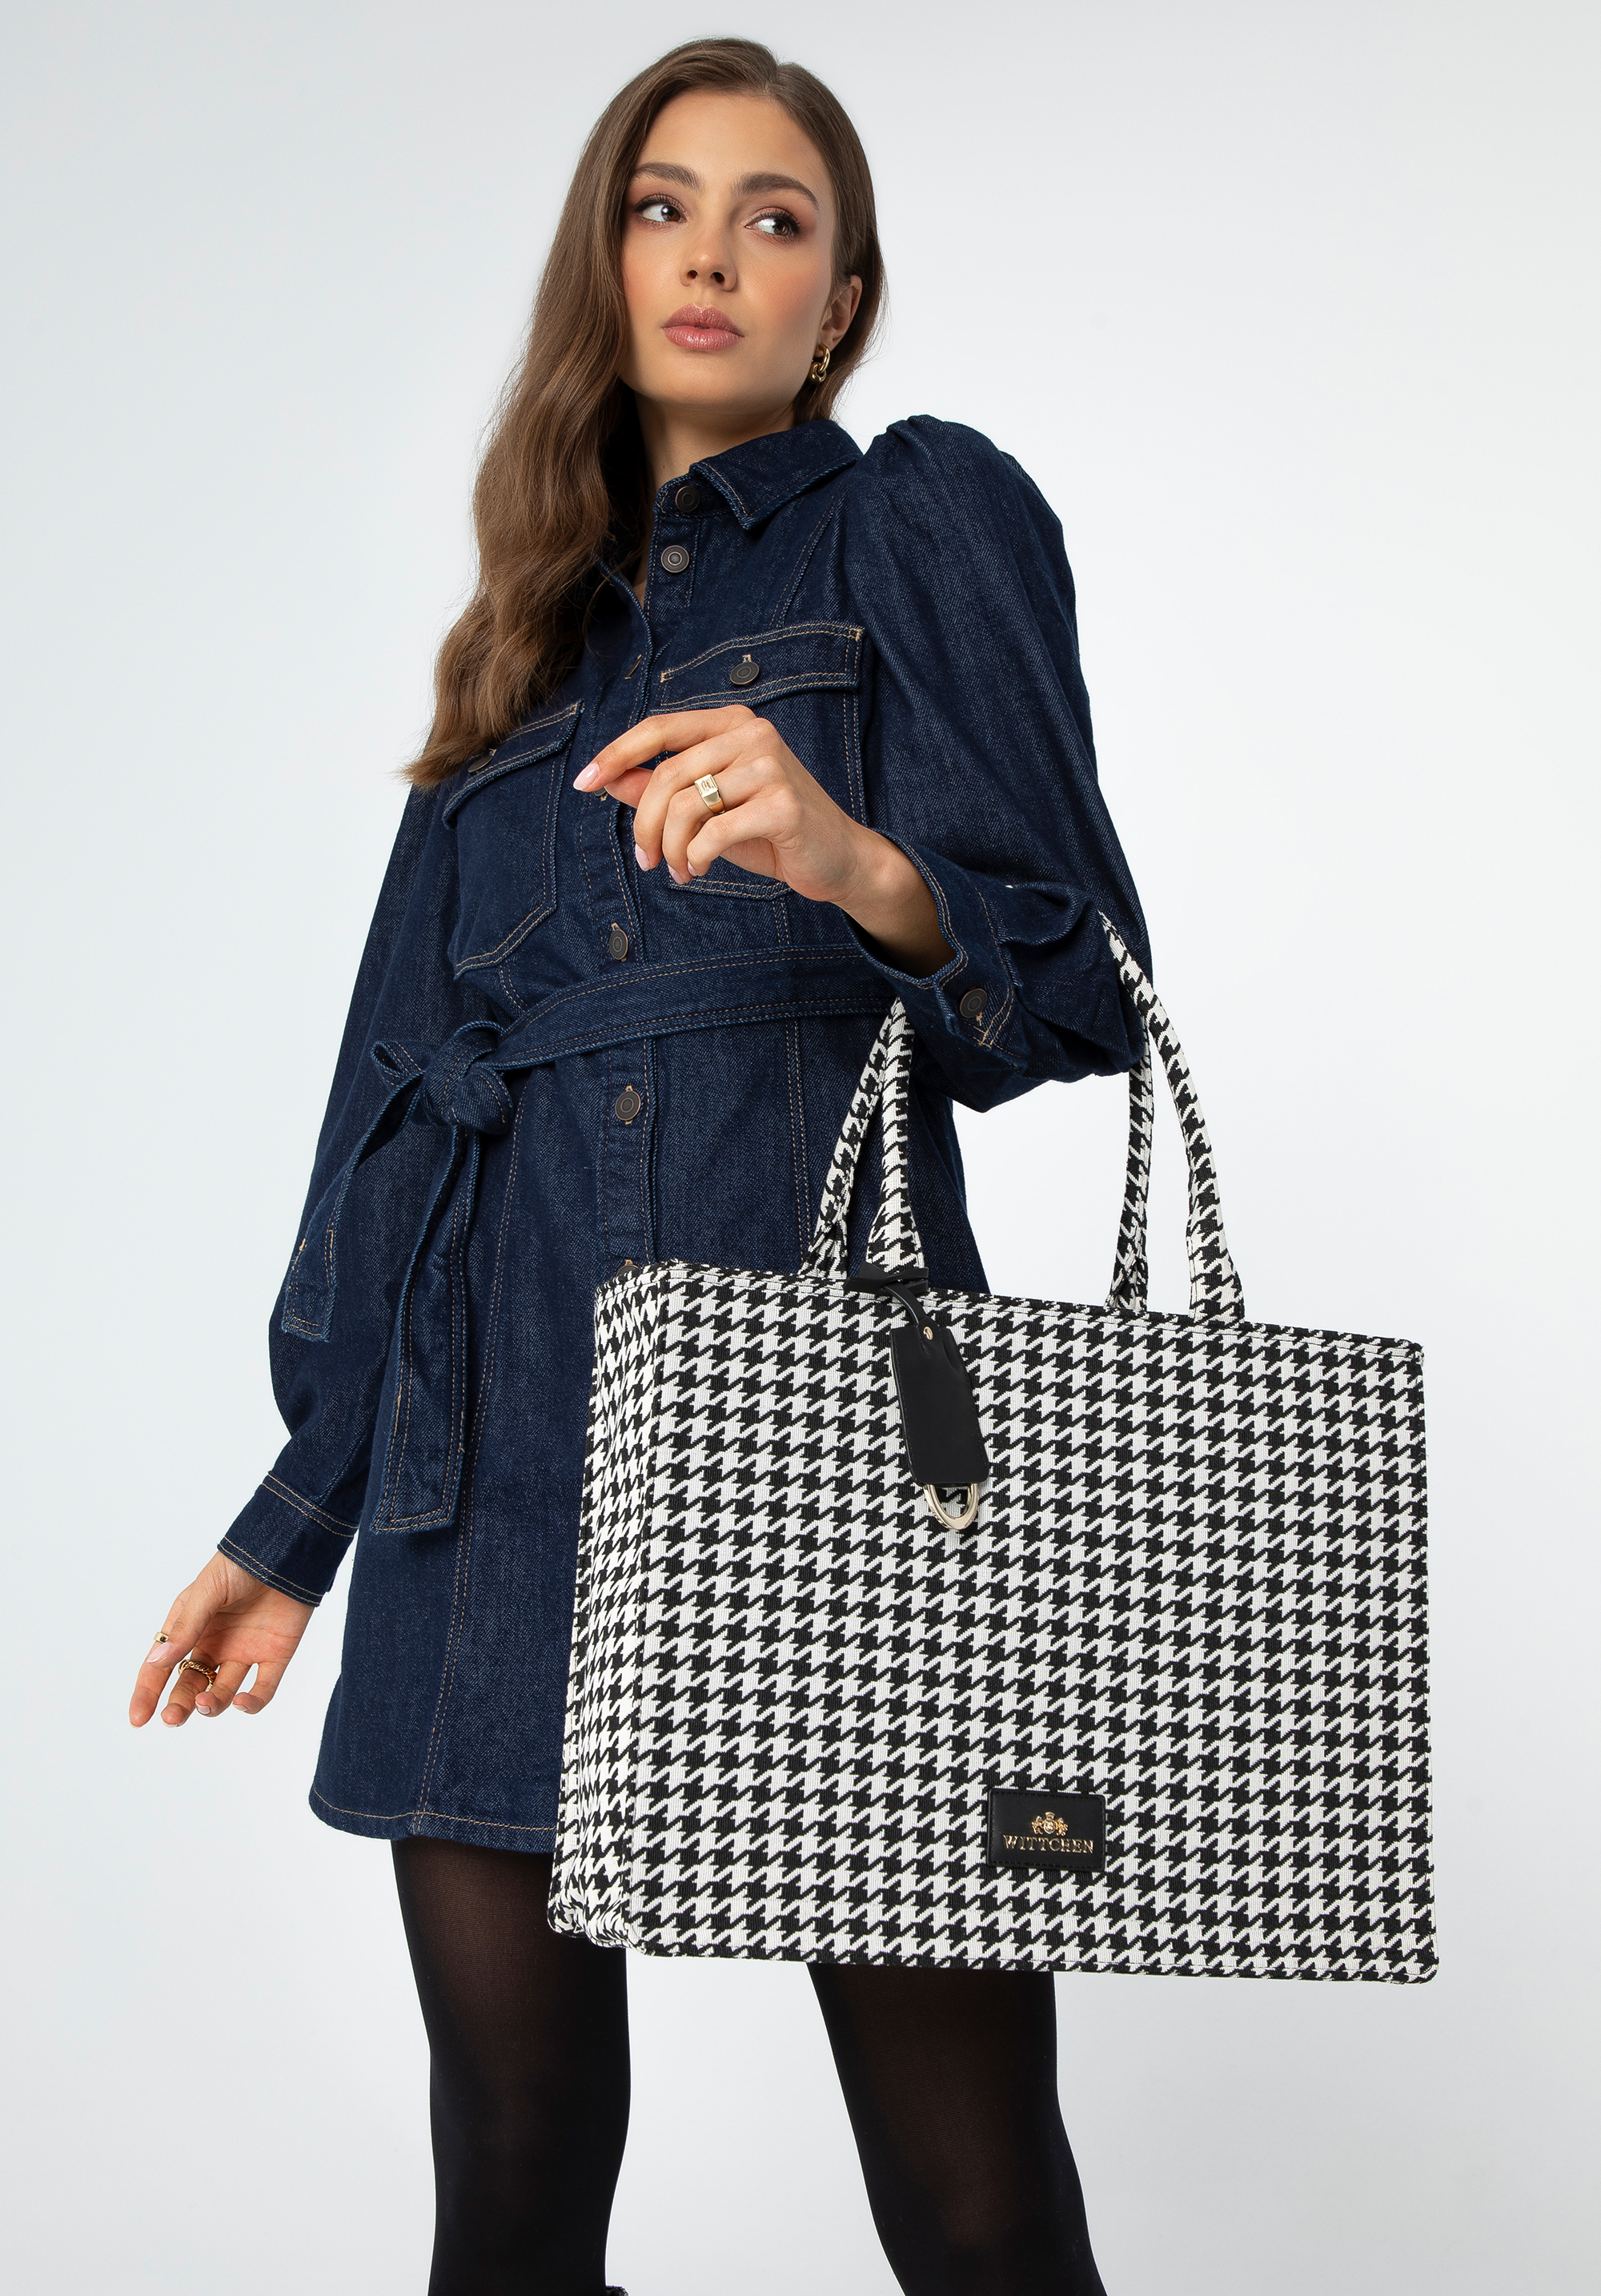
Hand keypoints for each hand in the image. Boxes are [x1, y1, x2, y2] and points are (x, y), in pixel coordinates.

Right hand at [129, 1552, 314, 1727]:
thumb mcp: (207, 1593)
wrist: (288, 1551)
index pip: (162, 1666)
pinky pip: (263, 1689)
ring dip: (212, 1705)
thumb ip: (186, 1628)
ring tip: (205, 1704)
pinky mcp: (274, 1656)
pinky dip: (252, 1703)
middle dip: (180, 1704)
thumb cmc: (241, 1566)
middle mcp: (215, 1644)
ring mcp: (244, 1651)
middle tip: (173, 1718)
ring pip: (222, 1692)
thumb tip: (156, 1662)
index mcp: (191, 1628)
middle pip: (191, 1685)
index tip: (138, 1719)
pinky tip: (242, 1702)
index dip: (148, 1693)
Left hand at [575, 707, 952, 974]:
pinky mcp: (782, 803)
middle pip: (667, 775)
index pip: (659, 729)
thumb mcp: (708, 809)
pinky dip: (695, 858)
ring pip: (686, 806)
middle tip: (646, 861)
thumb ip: (662, 790)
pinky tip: (698, 870)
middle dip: (645, 825)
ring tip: (678, 870)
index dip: (616, 754)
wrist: (838, 860)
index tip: (584, 783)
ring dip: (671, 848)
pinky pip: (713, 832)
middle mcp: (752, 733)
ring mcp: (770, 765)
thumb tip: (609, 780)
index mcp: (732, 723)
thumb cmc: (769, 832)